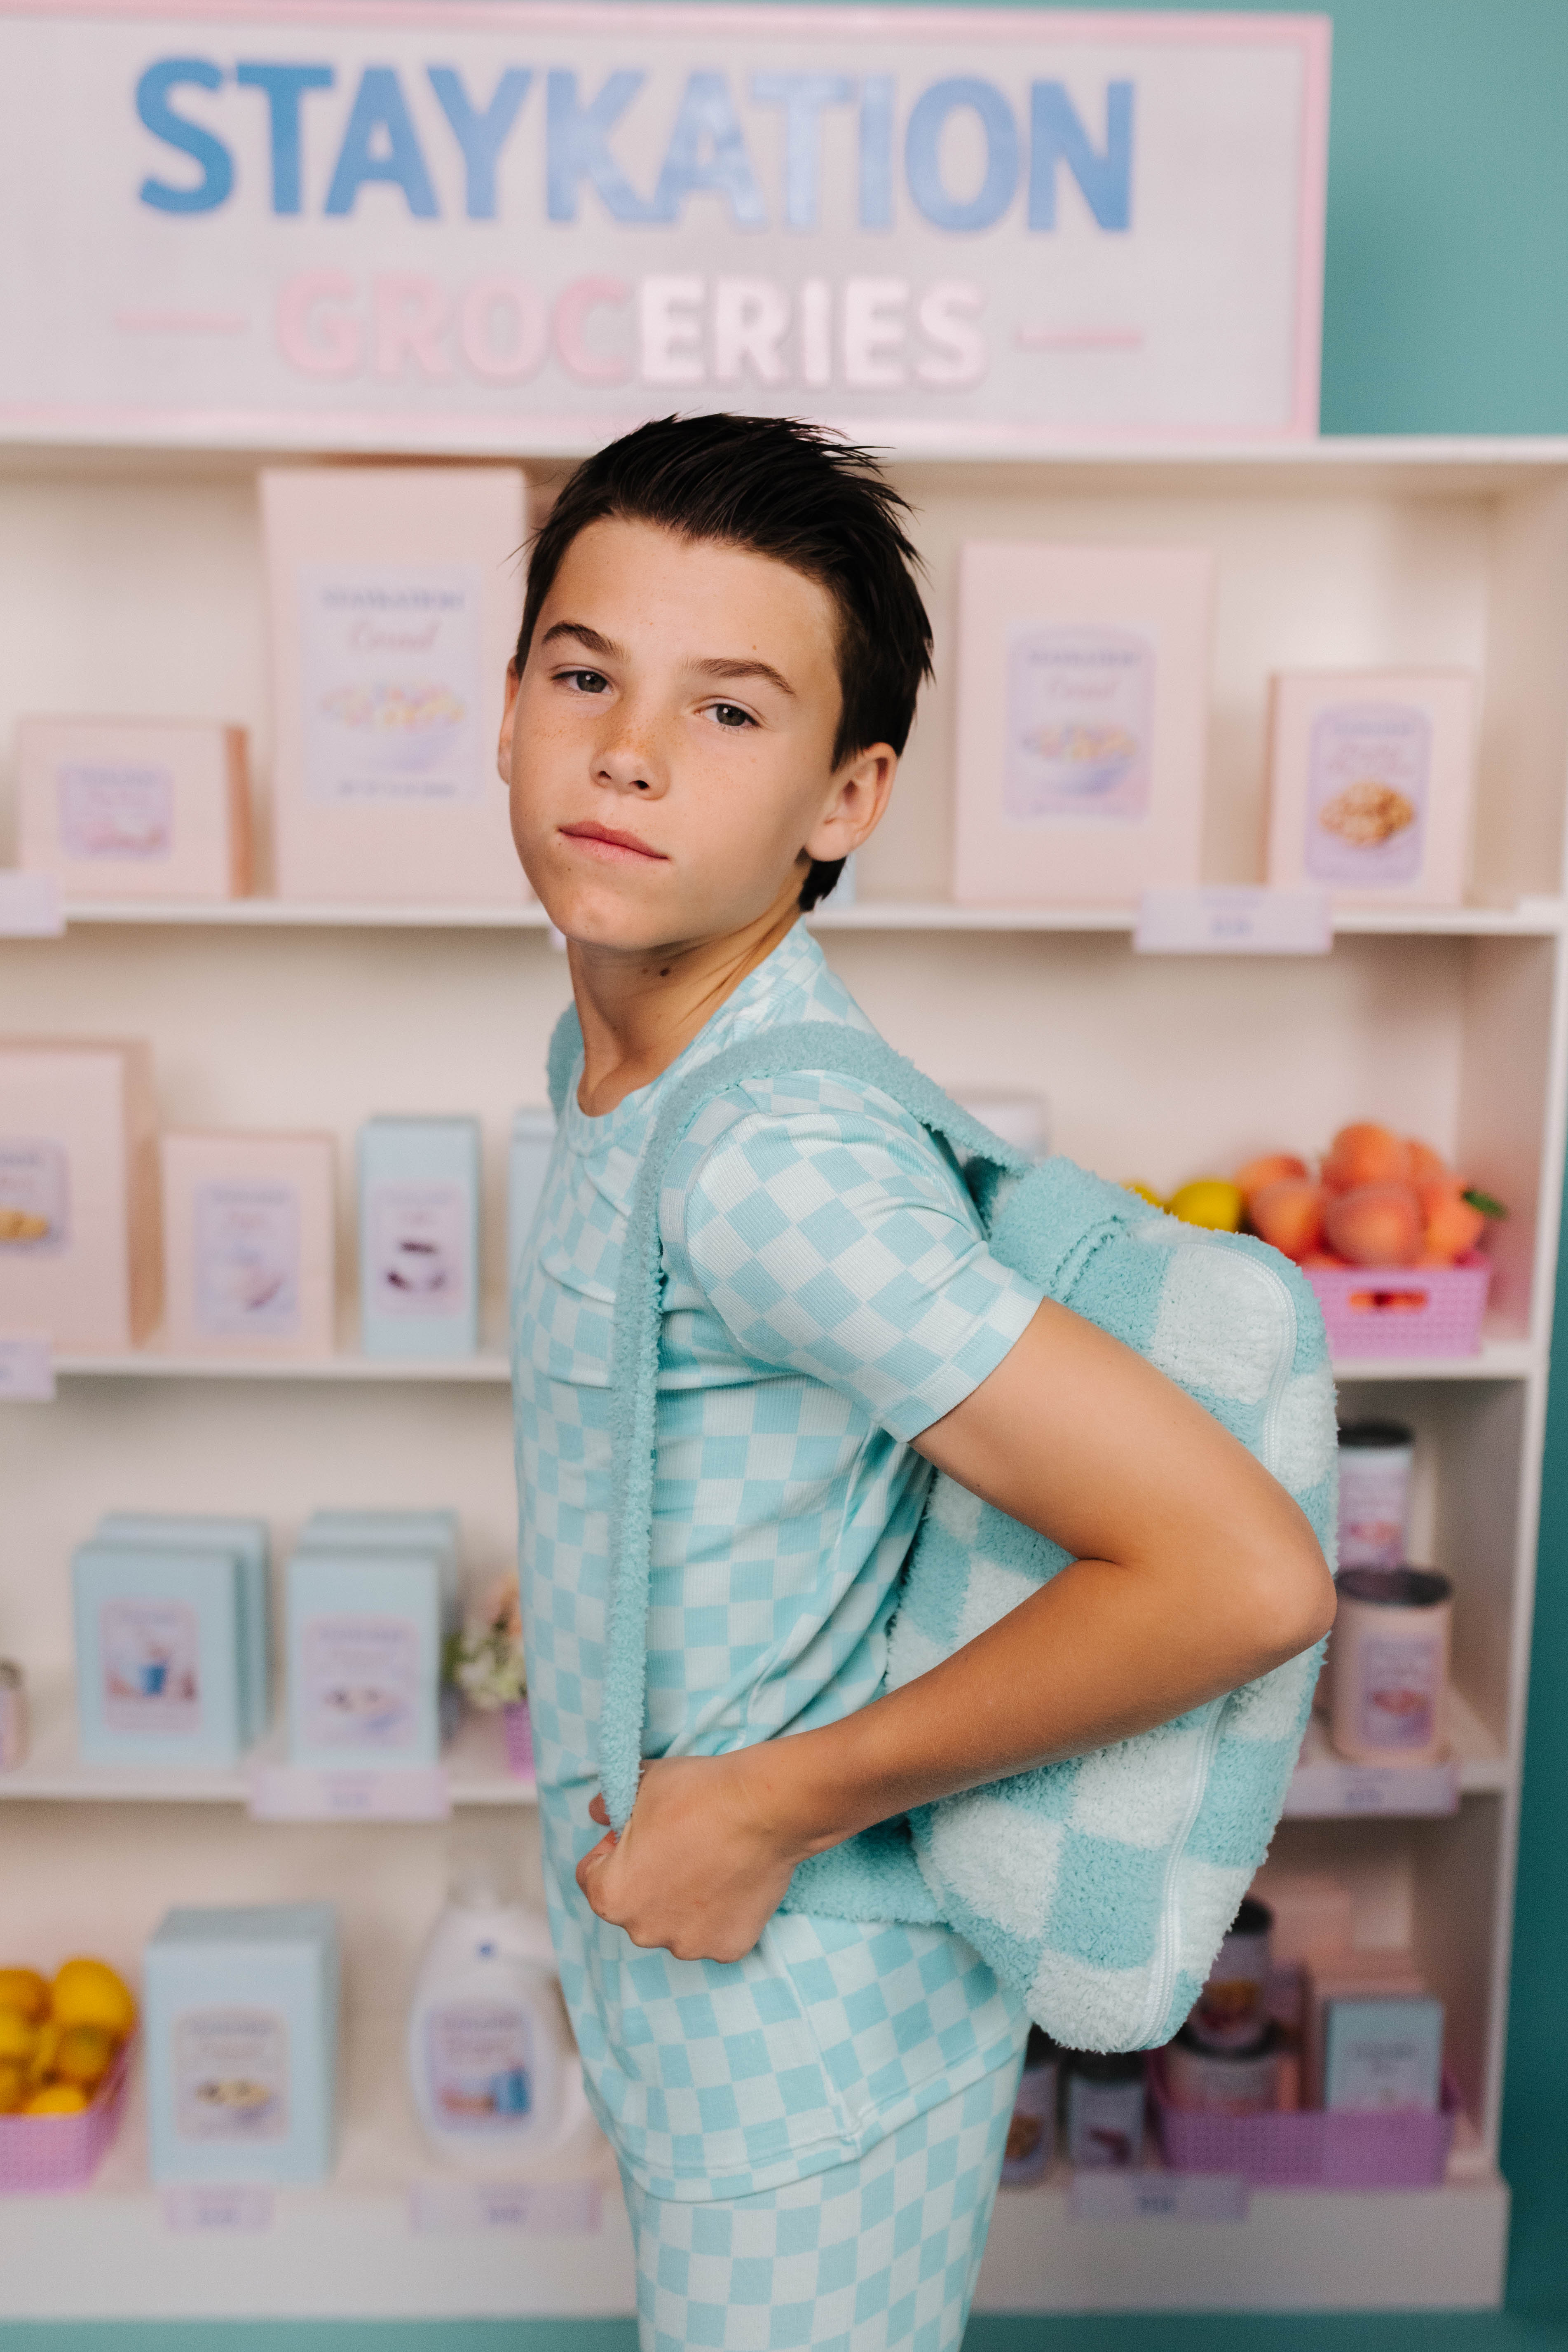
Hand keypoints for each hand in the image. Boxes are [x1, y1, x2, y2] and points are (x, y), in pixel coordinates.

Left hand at [574, 1749, 810, 1963]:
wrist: (763, 1807)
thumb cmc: (697, 1794)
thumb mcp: (640, 1785)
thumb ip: (609, 1804)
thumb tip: (598, 1812)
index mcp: (611, 1896)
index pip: (593, 1874)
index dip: (612, 1846)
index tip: (640, 1829)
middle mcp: (643, 1931)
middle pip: (634, 1903)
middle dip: (648, 1877)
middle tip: (679, 1843)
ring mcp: (688, 1944)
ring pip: (674, 1921)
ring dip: (683, 1900)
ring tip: (711, 1860)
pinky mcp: (728, 1948)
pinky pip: (714, 1931)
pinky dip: (721, 1912)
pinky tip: (734, 1878)